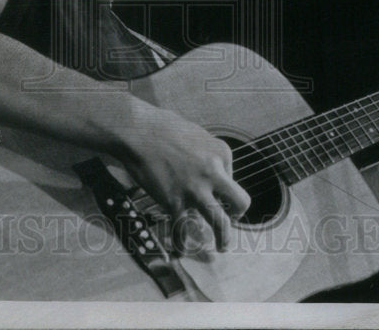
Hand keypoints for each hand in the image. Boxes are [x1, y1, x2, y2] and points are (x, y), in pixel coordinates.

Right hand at [117, 106, 250, 253]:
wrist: (138, 132)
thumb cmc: (164, 127)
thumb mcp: (198, 134)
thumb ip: (208, 154)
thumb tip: (211, 170)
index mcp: (221, 153)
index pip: (231, 177)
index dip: (219, 182)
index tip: (207, 183)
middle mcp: (213, 173)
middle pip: (240, 202)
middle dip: (237, 214)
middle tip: (231, 219)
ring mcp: (195, 190)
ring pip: (219, 222)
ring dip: (223, 238)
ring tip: (222, 246)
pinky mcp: (174, 202)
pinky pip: (182, 230)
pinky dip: (182, 243)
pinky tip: (180, 250)